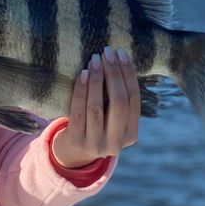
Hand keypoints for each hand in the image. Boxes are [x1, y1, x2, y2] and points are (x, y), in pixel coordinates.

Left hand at [52, 47, 140, 168]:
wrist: (70, 153)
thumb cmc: (93, 125)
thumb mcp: (110, 118)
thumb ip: (115, 100)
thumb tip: (118, 60)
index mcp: (131, 135)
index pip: (134, 100)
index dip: (129, 75)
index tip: (122, 54)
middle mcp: (117, 142)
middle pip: (119, 103)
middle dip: (115, 74)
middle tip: (107, 52)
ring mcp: (96, 143)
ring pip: (98, 106)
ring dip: (98, 80)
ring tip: (94, 59)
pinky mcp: (77, 140)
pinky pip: (79, 111)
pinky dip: (81, 90)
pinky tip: (83, 74)